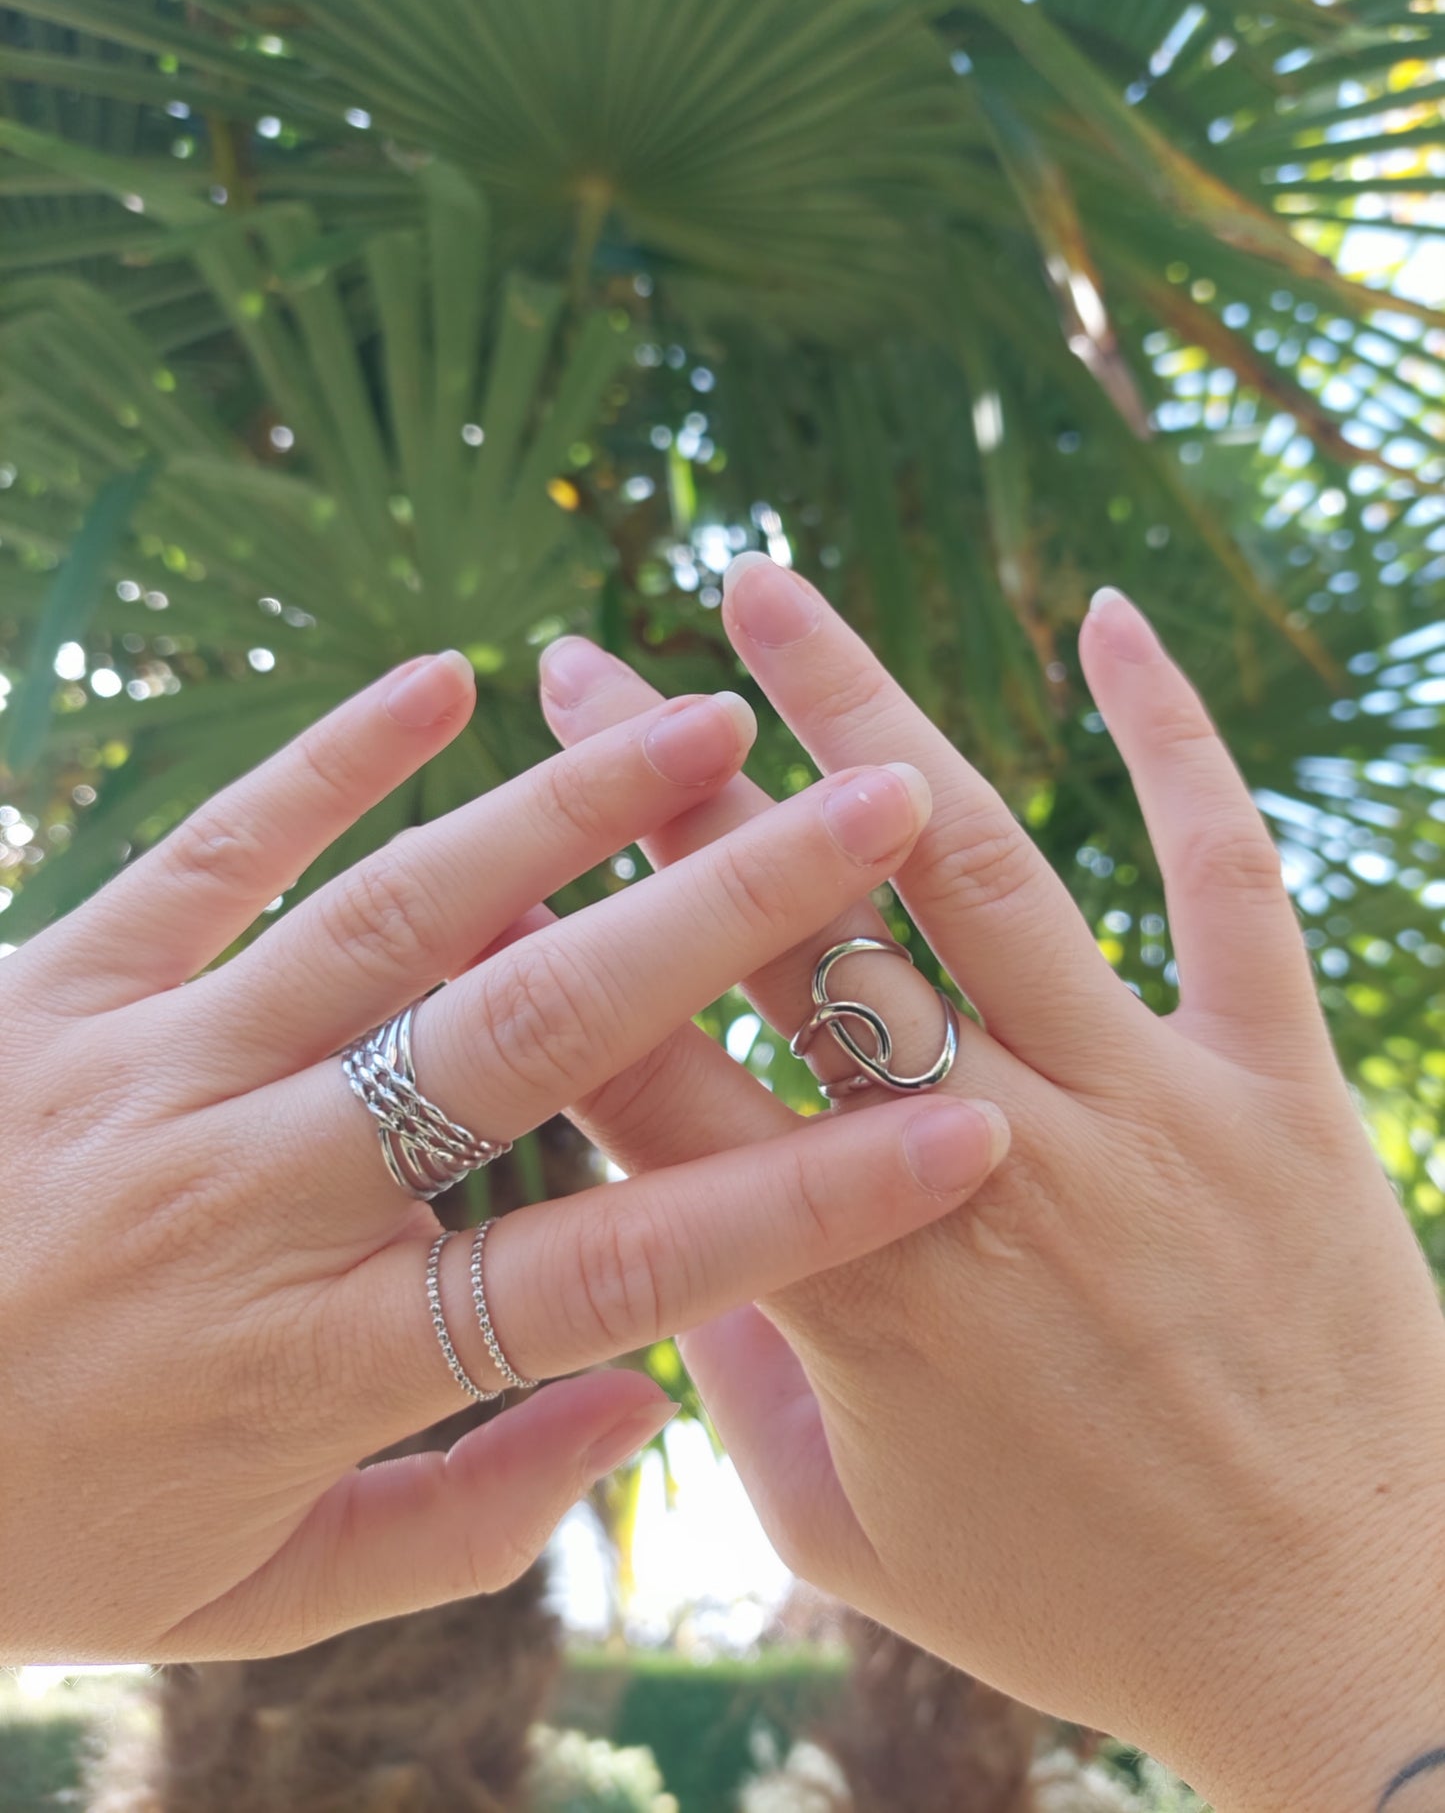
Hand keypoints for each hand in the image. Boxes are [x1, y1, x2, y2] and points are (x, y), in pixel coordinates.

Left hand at [0, 649, 1009, 1662]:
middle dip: (722, 917)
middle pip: (529, 1038)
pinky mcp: (51, 983)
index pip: (610, 1270)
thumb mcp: (240, 1601)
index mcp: (314, 1363)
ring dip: (561, 811)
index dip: (799, 1203)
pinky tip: (439, 680)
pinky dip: (323, 759)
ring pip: (391, 915)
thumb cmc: (27, 1533)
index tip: (962, 1133)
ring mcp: (149, 1069)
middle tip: (873, 811)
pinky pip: (206, 851)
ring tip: (703, 722)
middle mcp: (252, 1194)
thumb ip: (455, 1523)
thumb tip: (633, 1406)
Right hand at [539, 565, 1444, 1812]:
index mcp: (853, 1282)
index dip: (554, 954)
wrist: (1345, 1642)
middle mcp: (982, 1163)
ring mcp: (1141, 1107)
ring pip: (970, 866)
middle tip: (578, 667)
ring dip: (857, 706)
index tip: (490, 850)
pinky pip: (1226, 875)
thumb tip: (662, 1233)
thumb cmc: (1081, 1604)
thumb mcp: (847, 1536)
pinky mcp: (1277, 1084)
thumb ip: (734, 1379)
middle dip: (660, 788)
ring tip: (761, 595)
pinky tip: (1107, 622)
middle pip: (785, 933)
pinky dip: (1173, 740)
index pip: (657, 1080)